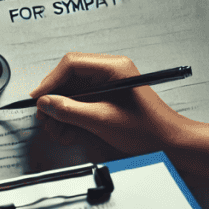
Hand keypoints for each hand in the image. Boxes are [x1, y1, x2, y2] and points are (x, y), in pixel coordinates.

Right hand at [31, 52, 208, 185]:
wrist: (170, 143)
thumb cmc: (147, 129)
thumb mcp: (102, 120)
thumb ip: (69, 110)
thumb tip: (45, 103)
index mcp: (114, 68)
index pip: (71, 64)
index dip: (50, 82)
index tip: (38, 99)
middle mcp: (110, 72)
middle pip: (68, 78)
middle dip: (54, 100)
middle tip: (45, 119)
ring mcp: (107, 85)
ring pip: (71, 93)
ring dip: (60, 113)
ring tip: (59, 131)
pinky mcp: (106, 99)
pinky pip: (80, 103)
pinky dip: (70, 118)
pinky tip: (69, 132)